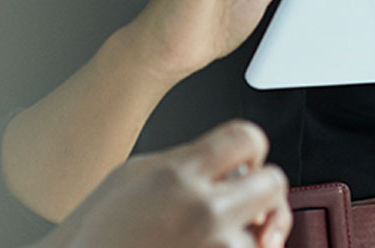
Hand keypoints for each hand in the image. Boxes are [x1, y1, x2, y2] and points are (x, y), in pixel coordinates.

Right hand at [35, 119, 291, 247]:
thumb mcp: (133, 173)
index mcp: (181, 175)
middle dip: (260, 192)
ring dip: (244, 235)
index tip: (245, 161)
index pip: (248, 137)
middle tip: (243, 202)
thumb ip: (185, 159)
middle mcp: (205, 212)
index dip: (250, 147)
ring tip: (205, 238)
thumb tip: (226, 158)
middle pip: (274, 184)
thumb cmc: (100, 232)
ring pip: (264, 234)